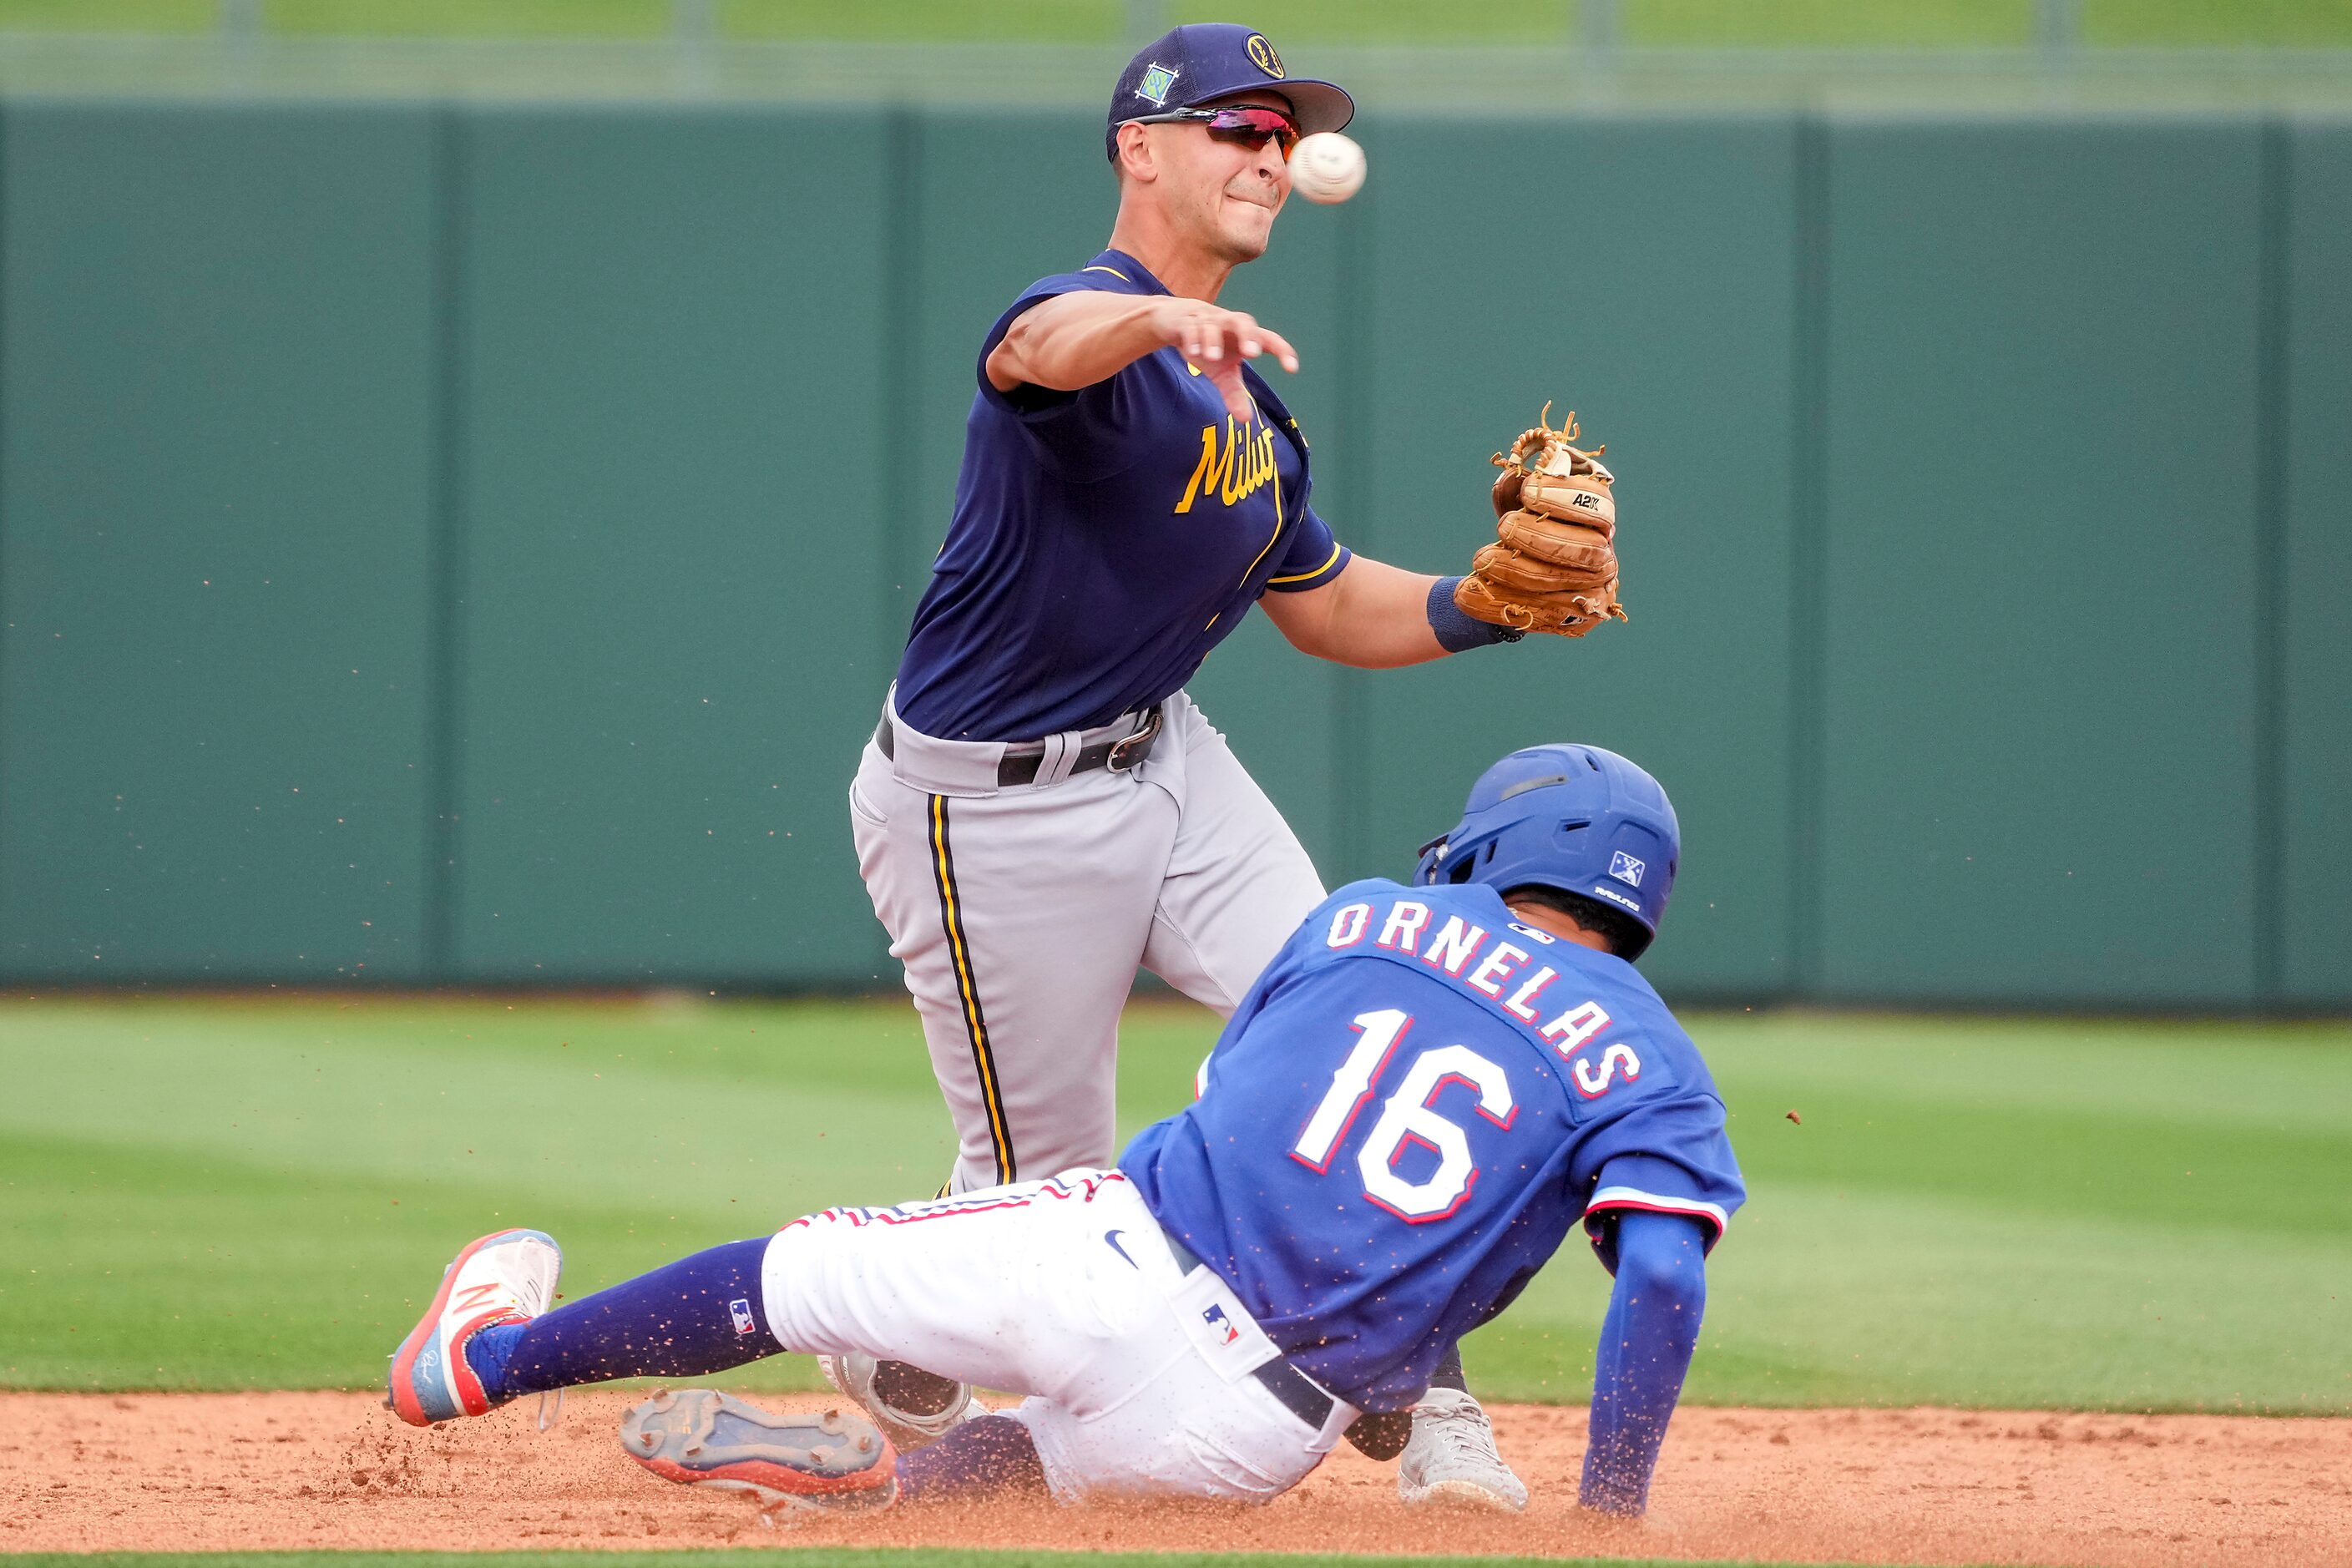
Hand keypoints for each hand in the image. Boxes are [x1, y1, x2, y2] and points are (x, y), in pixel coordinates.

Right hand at [1147, 300, 1298, 423]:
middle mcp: (1228, 323)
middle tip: (1251, 354)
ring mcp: (1207, 320)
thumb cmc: (1209, 346)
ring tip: (1212, 357)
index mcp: (1244, 335)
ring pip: (1213, 325)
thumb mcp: (1221, 371)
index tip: (1291, 369)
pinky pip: (1190, 326)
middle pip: (1243, 321)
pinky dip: (1192, 339)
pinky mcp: (1186, 321)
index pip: (1268, 339)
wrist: (1177, 322)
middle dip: (1248, 336)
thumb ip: (1234, 393)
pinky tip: (1193, 352)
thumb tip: (1246, 419)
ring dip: (1213, 340)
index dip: (1282, 351)